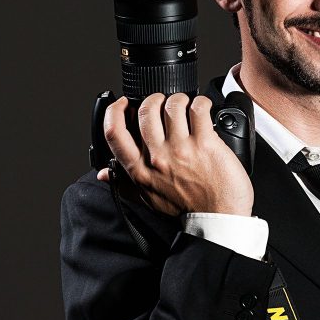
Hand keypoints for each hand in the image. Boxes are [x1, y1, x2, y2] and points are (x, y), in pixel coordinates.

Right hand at [98, 93, 253, 216]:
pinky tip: (202, 108)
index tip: (123, 103)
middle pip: (145, 111)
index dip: (114, 111)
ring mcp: (181, 149)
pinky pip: (198, 109)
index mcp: (139, 170)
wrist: (216, 220)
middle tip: (162, 102)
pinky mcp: (205, 143)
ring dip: (178, 99)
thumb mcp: (147, 198)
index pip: (114, 133)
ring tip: (185, 106)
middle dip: (154, 99)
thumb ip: (124, 183)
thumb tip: (103, 174)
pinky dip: (201, 102)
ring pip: (172, 105)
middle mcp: (157, 158)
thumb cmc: (186, 209)